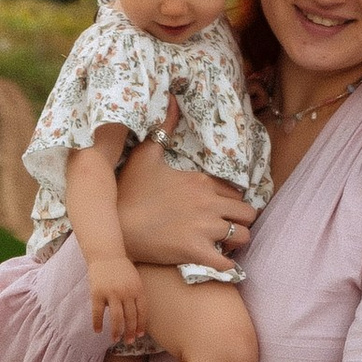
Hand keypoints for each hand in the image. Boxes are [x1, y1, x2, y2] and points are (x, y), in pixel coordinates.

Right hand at [85, 253, 145, 342]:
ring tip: (115, 339)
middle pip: (131, 318)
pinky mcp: (97, 293)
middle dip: (130, 332)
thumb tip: (138, 315)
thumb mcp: (135, 279)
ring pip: (116, 318)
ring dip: (116, 331)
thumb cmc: (121, 267)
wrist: (106, 253)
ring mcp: (111, 293)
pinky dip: (97, 323)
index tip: (140, 335)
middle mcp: (126, 292)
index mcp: (138, 289)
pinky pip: (98, 313)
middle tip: (129, 341)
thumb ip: (137, 295)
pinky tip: (97, 330)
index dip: (142, 325)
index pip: (142, 312)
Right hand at [116, 134, 251, 272]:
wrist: (114, 224)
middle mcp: (208, 203)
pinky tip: (217, 262)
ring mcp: (204, 228)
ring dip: (237, 242)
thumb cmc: (129, 190)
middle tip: (228, 228)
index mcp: (200, 181)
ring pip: (243, 237)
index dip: (231, 203)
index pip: (236, 193)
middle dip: (241, 222)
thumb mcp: (146, 154)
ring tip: (224, 245)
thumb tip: (172, 97)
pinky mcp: (195, 251)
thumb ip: (163, 128)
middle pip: (248, 214)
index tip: (222, 210)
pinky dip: (227, 265)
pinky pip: (227, 263)